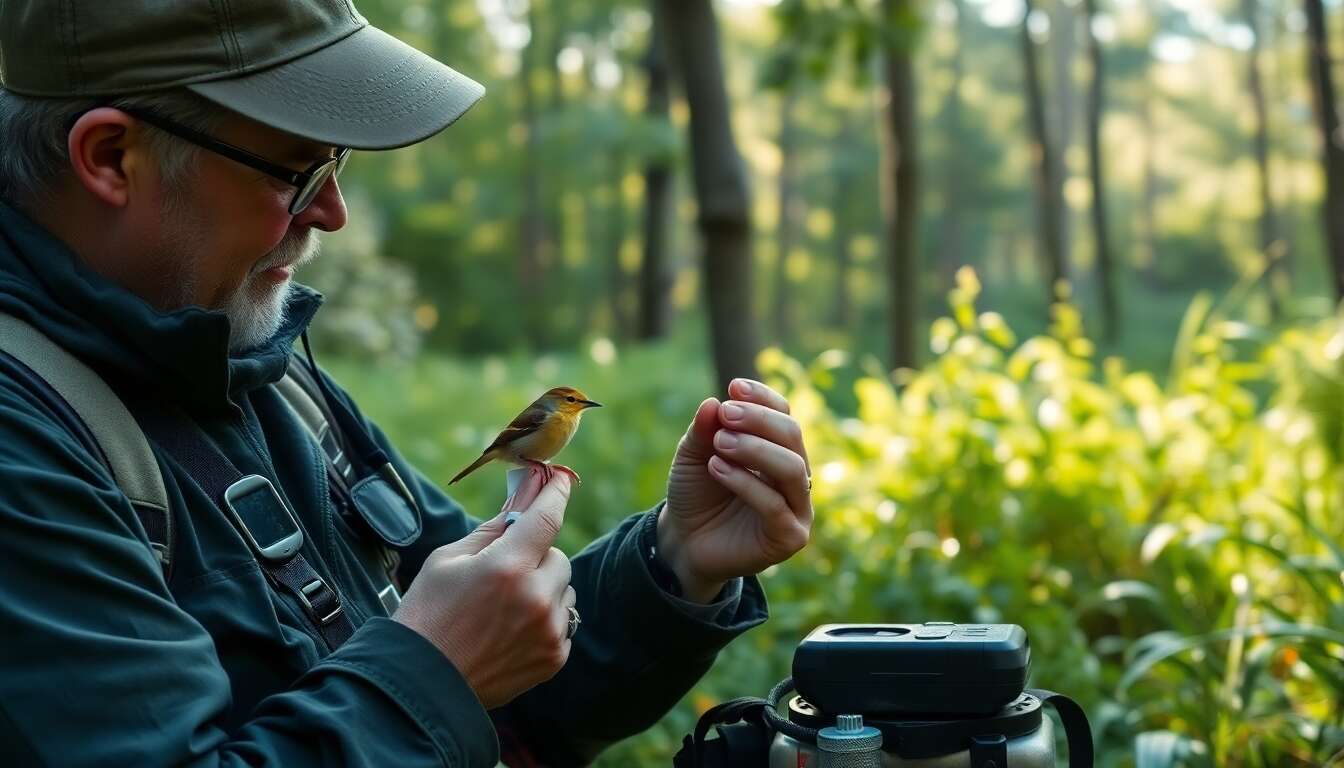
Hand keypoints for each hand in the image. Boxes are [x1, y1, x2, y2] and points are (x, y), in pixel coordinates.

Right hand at [394, 470, 575, 708]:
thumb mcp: (448, 560)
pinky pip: (563, 621)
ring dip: (544, 588)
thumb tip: (521, 498)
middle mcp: (535, 597)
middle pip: (558, 556)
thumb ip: (492, 528)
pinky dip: (545, 619)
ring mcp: (548, 630)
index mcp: (506, 566)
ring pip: (564, 590)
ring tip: (504, 607)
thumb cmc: (427, 614)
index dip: (556, 493)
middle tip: (506, 570)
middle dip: (537, 556)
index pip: (547, 518)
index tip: (560, 479)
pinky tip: (510, 630)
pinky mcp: (554, 657)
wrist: (420, 683)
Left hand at [660, 378, 812, 601]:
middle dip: (759, 420)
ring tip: (719, 443)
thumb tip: (715, 402)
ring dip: (755, 448)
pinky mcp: (790, 536)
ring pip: (792, 467)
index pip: (783, 413)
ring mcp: (797, 507)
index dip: (763, 398)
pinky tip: (717, 468)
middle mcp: (795, 475)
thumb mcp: (693, 455)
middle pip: (792, 435)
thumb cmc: (696, 493)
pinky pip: (775, 505)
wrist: (684, 540)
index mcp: (778, 449)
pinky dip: (745, 482)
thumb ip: (704, 430)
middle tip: (726, 414)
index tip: (734, 387)